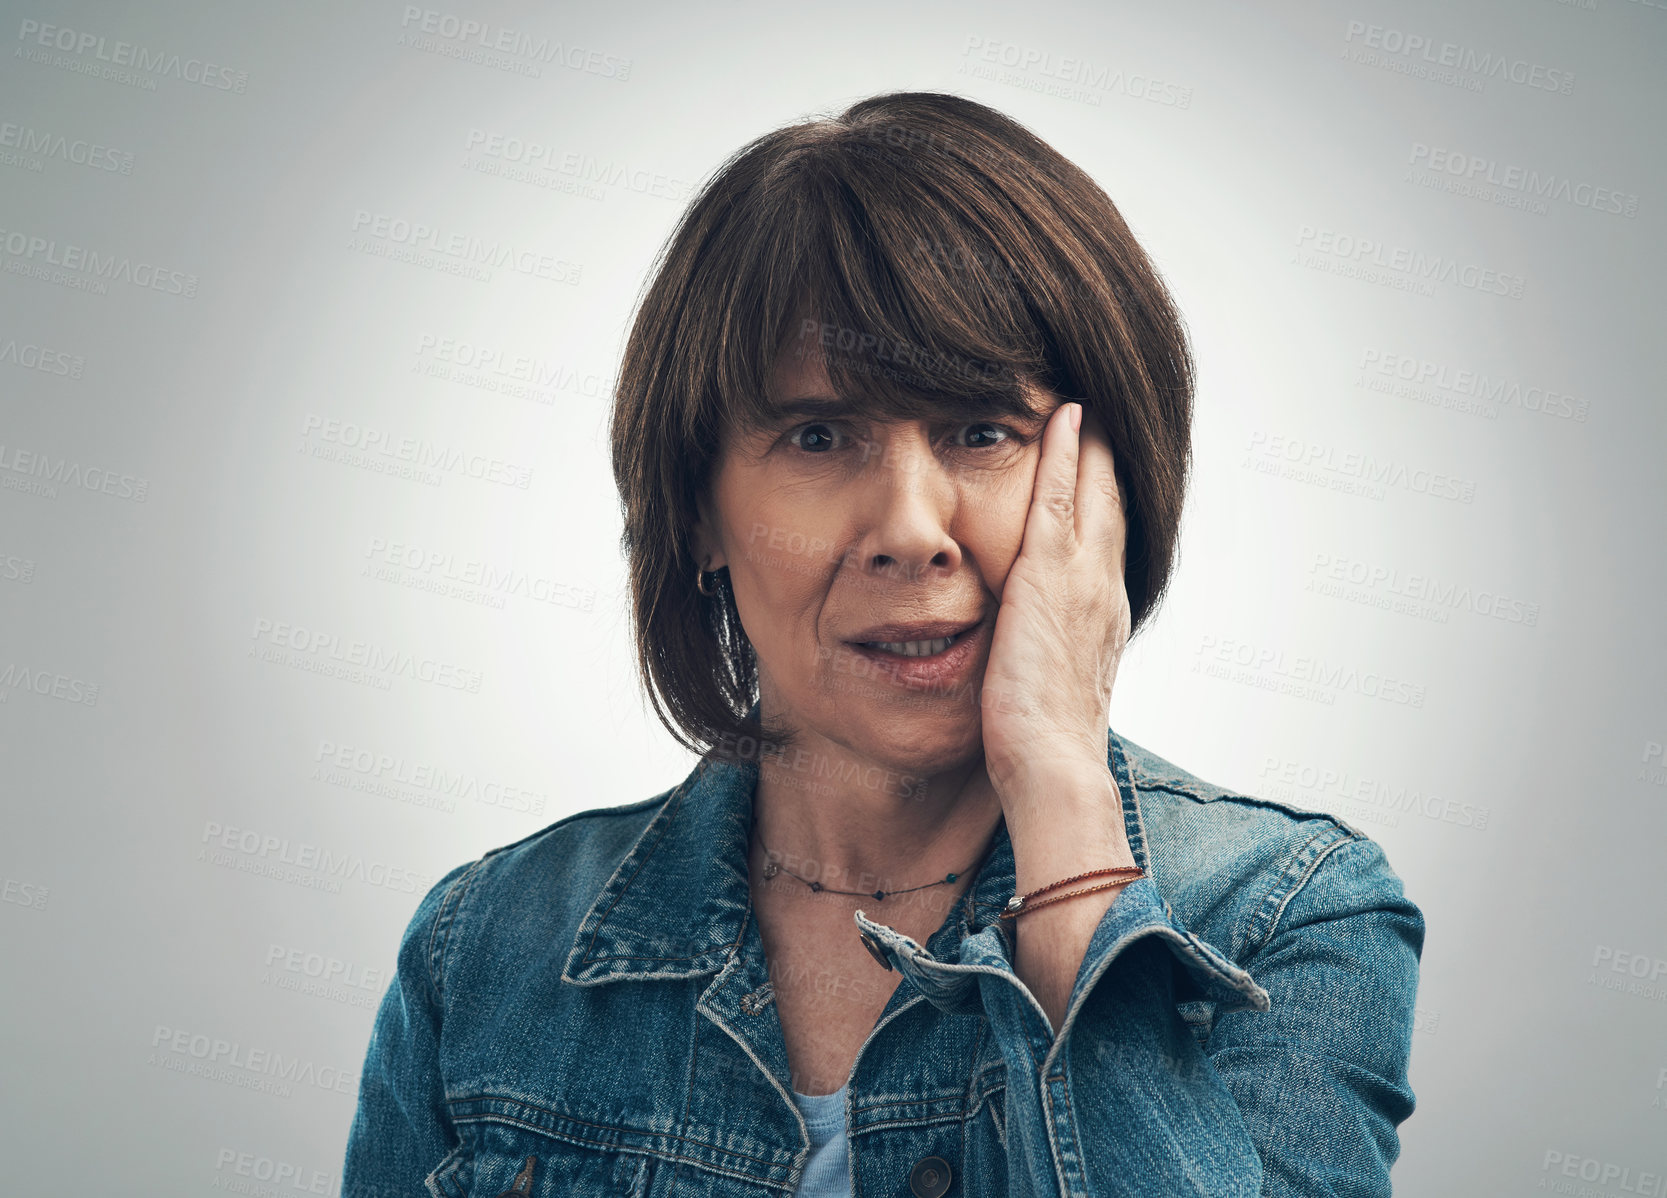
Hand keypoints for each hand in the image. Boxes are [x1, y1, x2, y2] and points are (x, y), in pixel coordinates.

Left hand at [979, 400, 1132, 803]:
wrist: (1053, 767)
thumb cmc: (1042, 745)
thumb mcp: (1048, 685)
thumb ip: (1041, 652)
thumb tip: (1022, 648)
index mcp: (1102, 616)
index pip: (1106, 538)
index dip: (1103, 496)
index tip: (1098, 461)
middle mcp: (1104, 589)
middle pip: (1112, 502)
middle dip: (1107, 455)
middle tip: (1102, 409)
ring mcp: (1083, 579)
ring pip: (1092, 489)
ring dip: (1089, 440)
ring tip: (1083, 396)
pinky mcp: (1050, 577)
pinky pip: (1057, 497)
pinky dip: (1063, 452)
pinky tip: (1060, 416)